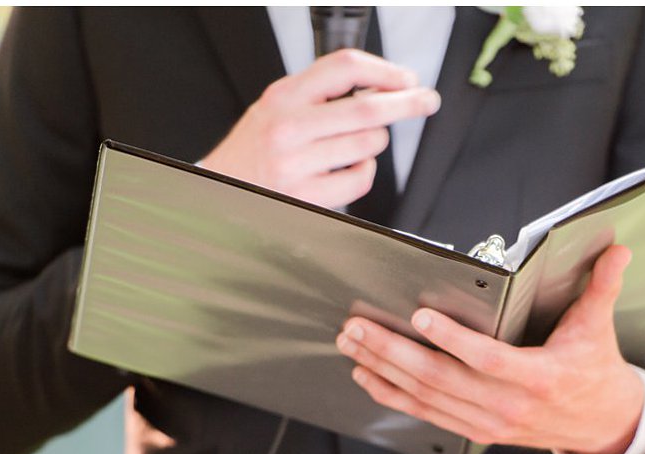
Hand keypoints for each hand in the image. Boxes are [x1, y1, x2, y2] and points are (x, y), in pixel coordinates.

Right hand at [200, 49, 440, 207]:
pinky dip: (364, 172)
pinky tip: (350, 168)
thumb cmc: (251, 152)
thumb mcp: (274, 107)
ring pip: (368, 144)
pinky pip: (360, 179)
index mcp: (283, 96)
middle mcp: (289, 127)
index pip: (343, 67)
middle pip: (366, 107)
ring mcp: (298, 163)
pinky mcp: (308, 195)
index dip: (384, 71)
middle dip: (407, 103)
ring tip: (361, 144)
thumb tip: (376, 87)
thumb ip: (316, 94)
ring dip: (376, 143)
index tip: (405, 79)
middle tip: (426, 101)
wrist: (219, 190)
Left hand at [336, 245, 644, 453]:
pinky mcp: (475, 432)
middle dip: (394, 352)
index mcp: (540, 379)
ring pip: (426, 398)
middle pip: (441, 380)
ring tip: (352, 344)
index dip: (453, 341)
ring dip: (383, 370)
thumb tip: (618, 247)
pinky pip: (426, 414)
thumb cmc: (594, 368)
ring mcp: (488, 424)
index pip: (489, 360)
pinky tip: (366, 376)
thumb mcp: (600, 327)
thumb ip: (603, 286)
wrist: (601, 423)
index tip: (421, 317)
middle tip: (358, 327)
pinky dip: (392, 396)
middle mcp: (508, 407)